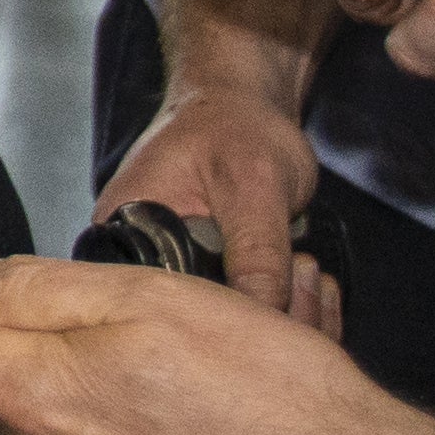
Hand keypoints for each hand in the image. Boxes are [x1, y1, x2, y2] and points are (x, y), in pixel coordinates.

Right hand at [96, 86, 335, 327]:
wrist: (243, 106)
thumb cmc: (236, 125)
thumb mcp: (252, 183)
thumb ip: (257, 250)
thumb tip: (263, 314)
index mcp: (122, 233)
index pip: (162, 308)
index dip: (223, 326)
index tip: (280, 315)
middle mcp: (138, 261)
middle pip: (196, 326)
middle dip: (265, 320)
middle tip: (307, 280)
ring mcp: (173, 271)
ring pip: (227, 328)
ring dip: (285, 316)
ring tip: (310, 272)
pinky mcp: (206, 279)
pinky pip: (243, 315)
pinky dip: (287, 312)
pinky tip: (312, 288)